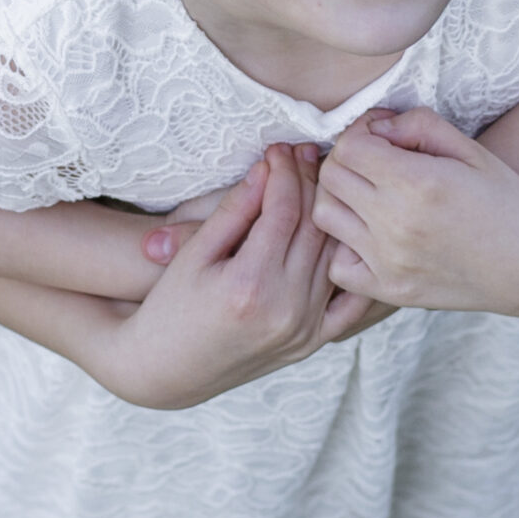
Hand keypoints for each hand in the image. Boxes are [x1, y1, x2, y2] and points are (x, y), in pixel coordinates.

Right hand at [97, 144, 371, 408]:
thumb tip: (267, 168)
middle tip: (304, 154)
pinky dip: (351, 266)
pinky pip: (349, 302)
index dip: (283, 172)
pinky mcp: (311, 343)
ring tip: (318, 182)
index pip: (284, 210)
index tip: (278, 148)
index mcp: (250, 285)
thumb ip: (234, 211)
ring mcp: (304, 330)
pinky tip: (345, 236)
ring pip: (333, 256)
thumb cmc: (169, 308)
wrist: (167, 370)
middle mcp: (286, 310)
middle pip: (315, 227)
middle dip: (310, 183)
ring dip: (330, 214)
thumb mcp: (193, 254)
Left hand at [313, 109, 518, 314]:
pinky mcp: (389, 290)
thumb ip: (417, 125)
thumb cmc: (506, 198)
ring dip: (340, 198)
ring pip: (324, 216)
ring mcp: (389, 261)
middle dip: (346, 160)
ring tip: (369, 195)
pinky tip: (370, 235)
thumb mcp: (469, 148)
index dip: (360, 133)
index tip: (381, 137)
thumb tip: (373, 126)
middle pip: (331, 177)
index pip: (348, 146)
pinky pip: (336, 265)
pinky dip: (344, 247)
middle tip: (374, 161)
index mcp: (418, 183)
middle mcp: (397, 224)